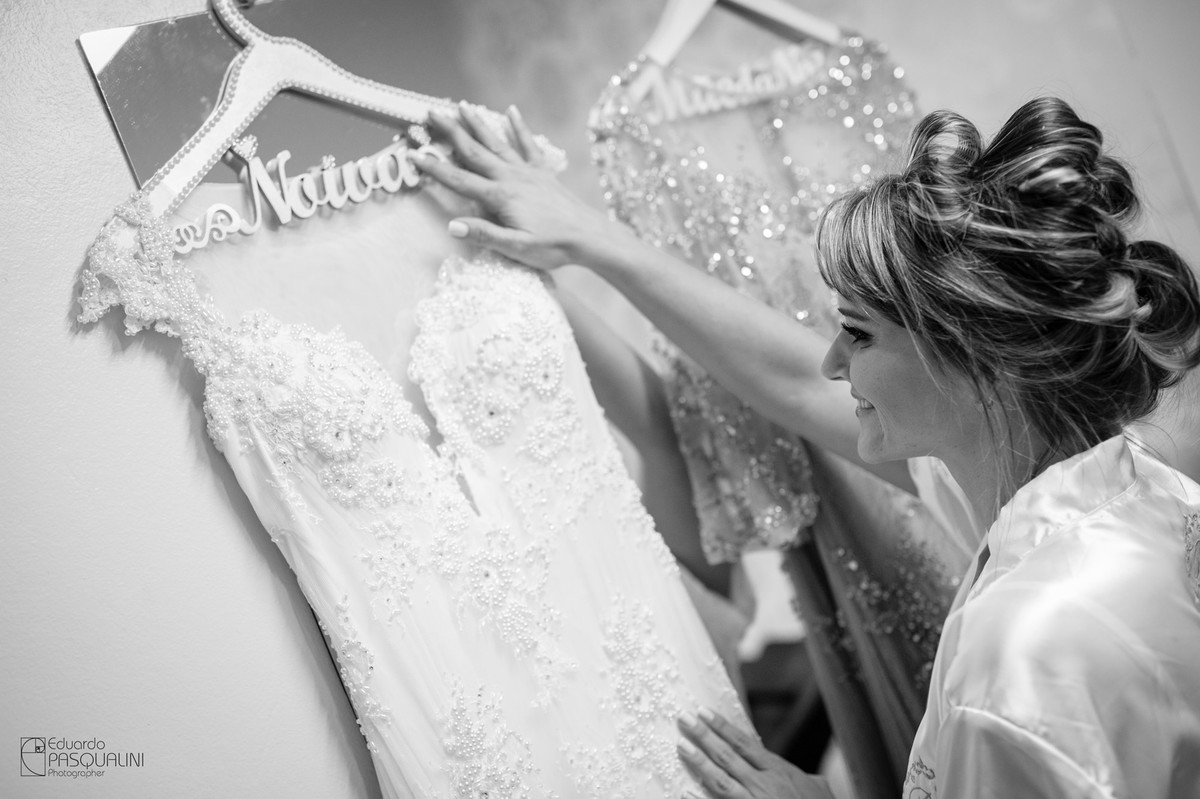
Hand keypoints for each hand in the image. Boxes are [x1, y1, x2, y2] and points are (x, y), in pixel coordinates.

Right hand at [413, 103, 618, 271]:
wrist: (589, 237)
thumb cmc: (553, 247)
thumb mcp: (517, 248)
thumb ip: (485, 235)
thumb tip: (452, 226)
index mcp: (501, 197)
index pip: (460, 180)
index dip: (435, 168)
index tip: (414, 154)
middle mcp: (511, 178)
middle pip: (474, 151)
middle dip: (450, 132)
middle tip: (429, 113)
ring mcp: (528, 172)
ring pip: (497, 143)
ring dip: (477, 124)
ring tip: (460, 105)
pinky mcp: (543, 173)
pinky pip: (528, 145)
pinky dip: (519, 127)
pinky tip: (512, 110)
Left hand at [677, 708, 834, 798]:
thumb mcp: (819, 790)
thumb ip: (810, 781)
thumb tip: (812, 780)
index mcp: (778, 771)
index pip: (744, 743)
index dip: (722, 727)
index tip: (704, 711)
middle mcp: (764, 785)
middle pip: (728, 757)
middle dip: (704, 736)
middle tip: (684, 719)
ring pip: (721, 781)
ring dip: (699, 762)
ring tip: (682, 746)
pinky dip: (701, 798)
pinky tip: (685, 791)